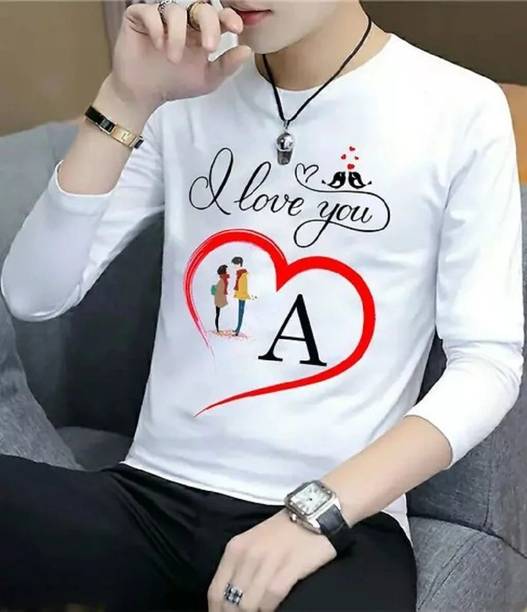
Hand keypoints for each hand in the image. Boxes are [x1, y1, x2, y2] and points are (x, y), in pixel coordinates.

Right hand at [110, 1, 252, 110]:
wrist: (144, 94)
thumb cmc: (174, 84)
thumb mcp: (206, 79)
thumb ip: (226, 65)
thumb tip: (248, 50)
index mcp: (200, 32)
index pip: (218, 17)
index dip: (228, 17)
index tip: (236, 28)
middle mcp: (183, 21)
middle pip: (202, 8)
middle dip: (209, 25)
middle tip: (209, 48)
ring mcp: (161, 17)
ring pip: (175, 11)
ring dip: (178, 36)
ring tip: (173, 59)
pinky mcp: (139, 17)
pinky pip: (150, 11)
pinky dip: (157, 28)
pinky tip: (158, 45)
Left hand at [207, 508, 336, 611]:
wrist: (314, 512)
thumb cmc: (282, 532)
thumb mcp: (252, 544)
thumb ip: (239, 569)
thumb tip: (228, 601)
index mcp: (234, 549)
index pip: (215, 592)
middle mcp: (247, 555)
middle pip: (231, 603)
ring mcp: (268, 560)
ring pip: (248, 604)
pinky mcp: (290, 567)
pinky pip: (271, 598)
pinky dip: (268, 610)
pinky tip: (271, 611)